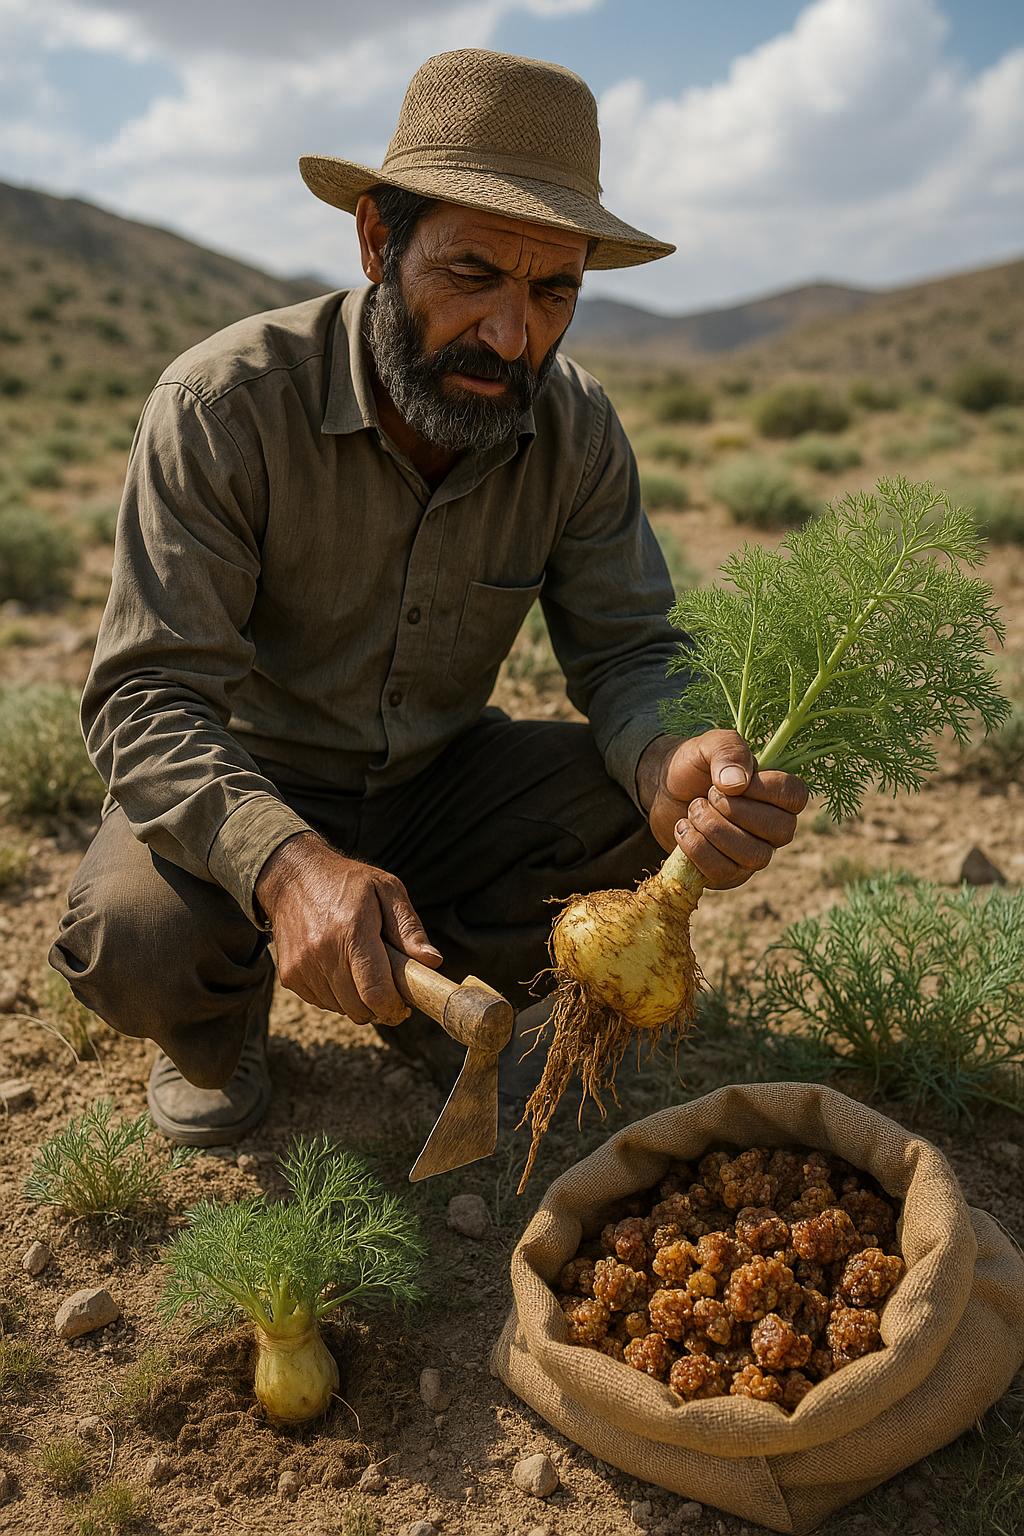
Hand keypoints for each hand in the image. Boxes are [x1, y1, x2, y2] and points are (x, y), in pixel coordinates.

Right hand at [254, 832, 440, 1022]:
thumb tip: (432, 961)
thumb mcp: (387, 890)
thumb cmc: (348, 882)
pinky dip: (337, 995)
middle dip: (379, 1007)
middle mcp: (322, 951)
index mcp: (352, 930)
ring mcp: (301, 966)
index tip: (405, 1006)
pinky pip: (322, 1002)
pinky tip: (342, 969)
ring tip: (363, 971)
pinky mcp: (289, 975)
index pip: (375, 990)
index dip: (394, 1008)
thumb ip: (409, 928)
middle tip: (389, 988)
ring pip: (341, 1009)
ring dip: (357, 1001)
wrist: (293, 877)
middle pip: (359, 1007)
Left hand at [637, 729, 807, 888]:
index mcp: (779, 793)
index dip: (763, 790)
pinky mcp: (729, 873)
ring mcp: (754, 853)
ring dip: (714, 829)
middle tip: (706, 795)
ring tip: (692, 810)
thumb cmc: (694, 766)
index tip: (729, 782)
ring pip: (754, 855)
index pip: (795, 797)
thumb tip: (736, 784)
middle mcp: (775, 826)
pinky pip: (725, 873)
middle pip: (778, 829)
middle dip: (733, 810)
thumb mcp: (709, 745)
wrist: (663, 790)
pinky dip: (698, 849)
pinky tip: (683, 829)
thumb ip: (728, 751)